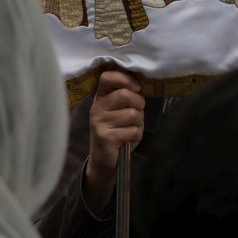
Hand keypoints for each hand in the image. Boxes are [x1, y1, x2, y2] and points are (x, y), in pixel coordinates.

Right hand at [83, 70, 143, 214]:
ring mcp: (99, 123)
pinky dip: (137, 135)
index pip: (107, 77)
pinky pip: (133, 131)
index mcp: (100, 97)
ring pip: (133, 114)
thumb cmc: (116, 131)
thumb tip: (140, 85)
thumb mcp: (118, 111)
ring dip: (139, 122)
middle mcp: (97, 107)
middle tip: (138, 113)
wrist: (103, 161)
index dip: (125, 78)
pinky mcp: (106, 138)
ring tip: (132, 128)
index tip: (137, 87)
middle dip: (139, 104)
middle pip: (125, 95)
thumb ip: (126, 97)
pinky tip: (129, 139)